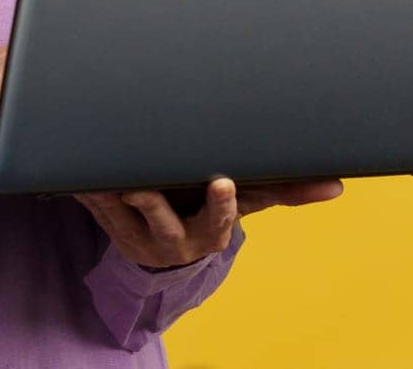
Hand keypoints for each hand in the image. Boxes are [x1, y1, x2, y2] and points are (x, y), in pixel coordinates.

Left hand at [73, 176, 343, 269]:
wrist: (164, 245)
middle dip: (153, 202)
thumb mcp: (245, 202)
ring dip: (108, 194)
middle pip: (164, 222)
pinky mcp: (106, 223)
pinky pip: (91, 204)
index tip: (221, 182)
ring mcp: (136, 233)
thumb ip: (285, 191)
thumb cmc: (209, 211)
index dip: (220, 204)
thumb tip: (338, 186)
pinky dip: (82, 185)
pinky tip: (74, 168)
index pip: (219, 219)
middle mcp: (173, 237)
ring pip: (119, 214)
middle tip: (140, 186)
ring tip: (102, 174)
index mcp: (209, 231)